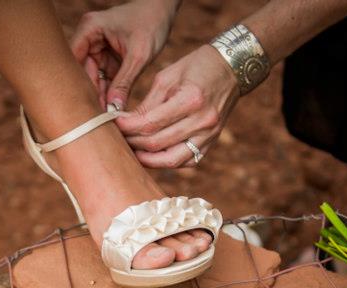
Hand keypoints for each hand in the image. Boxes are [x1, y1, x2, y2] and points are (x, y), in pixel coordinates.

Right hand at [70, 0, 178, 109]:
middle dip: (91, 94)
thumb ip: (125, 82)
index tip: (86, 108)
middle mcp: (88, 37)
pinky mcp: (106, 56)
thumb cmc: (152, 21)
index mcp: (90, 29)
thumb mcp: (139, 54)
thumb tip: (113, 109)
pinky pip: (103, 77)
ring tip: (106, 116)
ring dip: (100, 95)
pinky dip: (108, 91)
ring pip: (92, 78)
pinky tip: (111, 107)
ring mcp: (96, 47)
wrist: (164, 10)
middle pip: (81, 72)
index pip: (74, 62)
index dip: (78, 86)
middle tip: (98, 118)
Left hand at [117, 45, 239, 167]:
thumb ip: (147, 104)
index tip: (113, 123)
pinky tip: (152, 155)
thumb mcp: (167, 77)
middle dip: (133, 142)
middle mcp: (202, 121)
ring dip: (147, 158)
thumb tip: (124, 123)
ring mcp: (209, 135)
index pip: (150, 124)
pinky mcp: (212, 142)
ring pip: (171, 160)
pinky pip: (186, 162)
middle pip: (157, 144)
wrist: (232, 68)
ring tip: (132, 150)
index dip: (127, 127)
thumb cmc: (196, 67)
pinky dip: (166, 162)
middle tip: (118, 137)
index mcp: (190, 100)